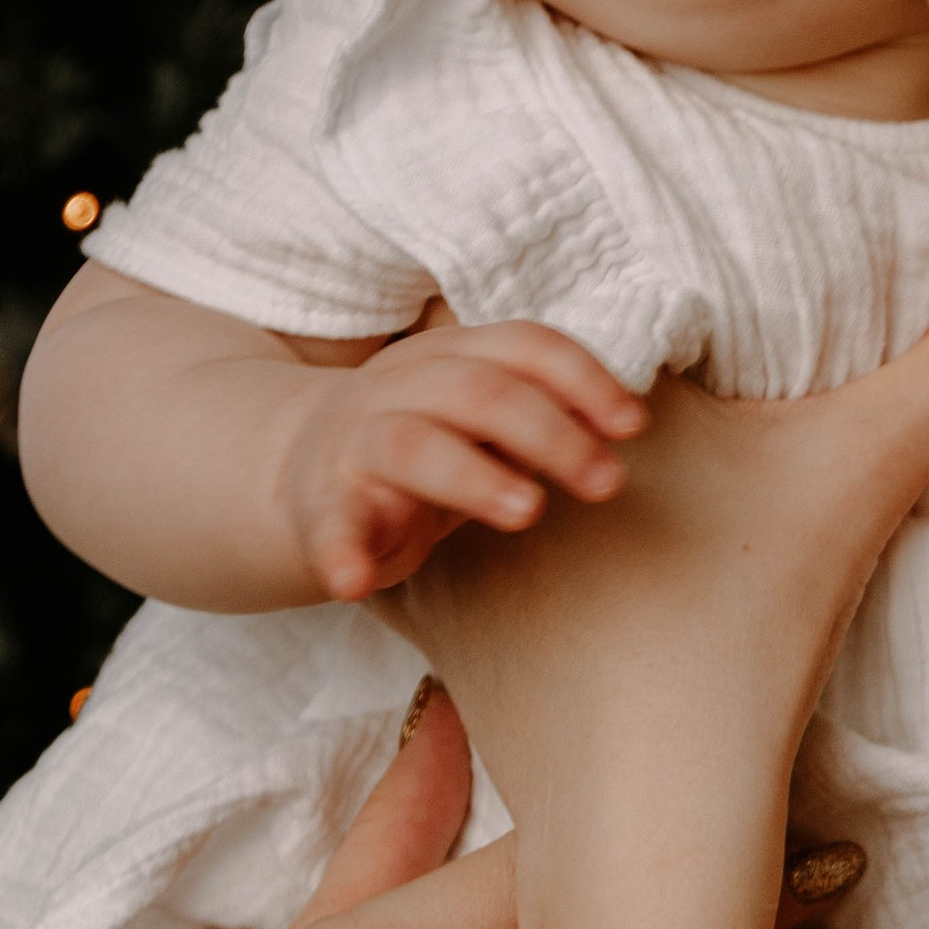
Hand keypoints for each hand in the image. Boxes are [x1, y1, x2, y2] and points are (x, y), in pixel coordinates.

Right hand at [280, 316, 649, 601]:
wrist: (294, 473)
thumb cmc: (420, 449)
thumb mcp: (481, 422)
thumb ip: (541, 416)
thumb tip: (625, 421)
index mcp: (448, 357)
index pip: (523, 346)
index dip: (583, 379)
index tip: (633, 425)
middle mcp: (398, 387)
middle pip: (479, 391)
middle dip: (552, 434)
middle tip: (607, 482)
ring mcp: (354, 444)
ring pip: (412, 444)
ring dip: (475, 477)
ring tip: (526, 512)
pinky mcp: (320, 506)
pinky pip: (329, 524)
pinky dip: (340, 551)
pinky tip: (353, 582)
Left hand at [393, 269, 928, 846]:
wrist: (647, 809)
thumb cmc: (742, 634)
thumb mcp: (862, 475)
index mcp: (570, 384)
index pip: (570, 293)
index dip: (607, 285)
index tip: (657, 304)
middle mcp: (486, 443)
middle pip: (505, 364)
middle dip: (538, 364)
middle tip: (608, 365)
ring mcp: (447, 534)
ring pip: (465, 454)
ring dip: (493, 448)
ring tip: (555, 449)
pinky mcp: (433, 618)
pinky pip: (442, 542)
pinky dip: (475, 538)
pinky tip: (529, 551)